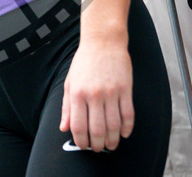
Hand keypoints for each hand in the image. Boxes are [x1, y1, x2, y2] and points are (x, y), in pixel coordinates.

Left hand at [61, 36, 133, 151]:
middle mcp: (94, 95)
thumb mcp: (70, 82)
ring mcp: (111, 92)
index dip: (81, 141)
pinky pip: (128, 115)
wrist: (103, 41)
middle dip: (97, 145)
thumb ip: (66, 107)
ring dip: (112, 141)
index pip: (78, 126)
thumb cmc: (84, 62)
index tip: (83, 146)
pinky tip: (123, 133)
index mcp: (77, 93)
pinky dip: (127, 128)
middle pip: (97, 130)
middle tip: (98, 149)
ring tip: (111, 145)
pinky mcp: (125, 89)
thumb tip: (63, 128)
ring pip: (114, 126)